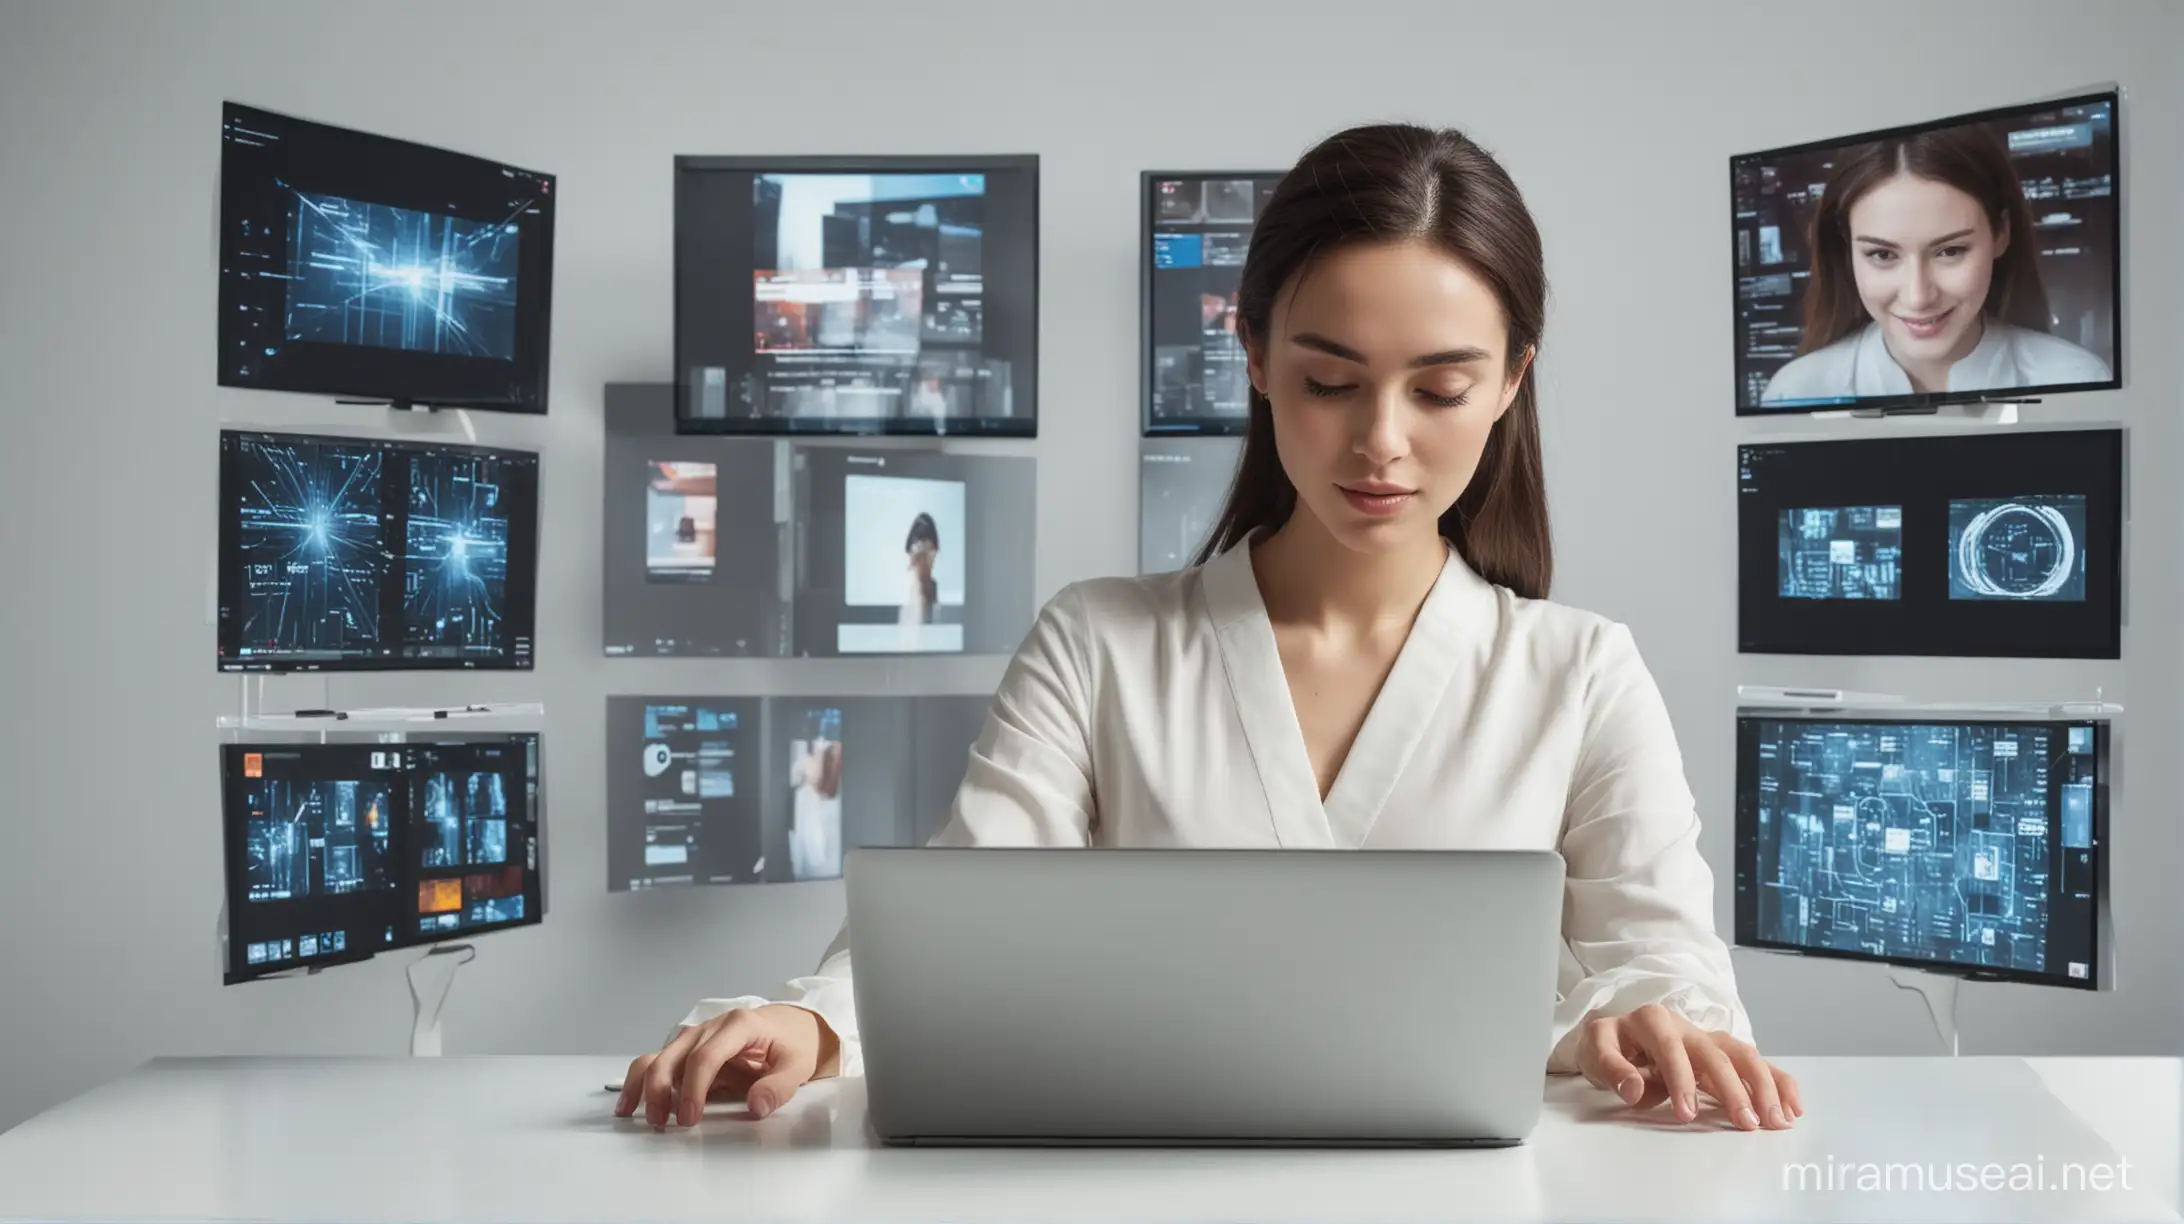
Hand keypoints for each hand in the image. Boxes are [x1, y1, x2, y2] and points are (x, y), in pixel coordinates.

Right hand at [613, 1004, 840, 1128]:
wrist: (791, 1025)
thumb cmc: (792, 1042)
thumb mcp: (798, 1064)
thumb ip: (779, 1085)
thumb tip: (756, 1105)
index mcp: (738, 1025)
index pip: (705, 1056)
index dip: (693, 1089)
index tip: (689, 1119)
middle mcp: (710, 1027)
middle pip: (673, 1056)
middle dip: (661, 1091)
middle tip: (662, 1124)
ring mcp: (695, 1037)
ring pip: (658, 1057)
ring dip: (643, 1087)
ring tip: (637, 1116)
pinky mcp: (687, 1050)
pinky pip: (657, 1061)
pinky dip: (639, 1081)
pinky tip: (629, 1103)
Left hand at [1575, 1002, 1800, 1130]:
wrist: (1615, 1037)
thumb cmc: (1607, 1046)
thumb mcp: (1595, 1052)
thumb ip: (1612, 1070)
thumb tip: (1634, 1089)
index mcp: (1653, 1021)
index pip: (1671, 1048)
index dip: (1680, 1079)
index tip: (1686, 1114)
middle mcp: (1686, 1026)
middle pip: (1716, 1053)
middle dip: (1733, 1089)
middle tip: (1746, 1123)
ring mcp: (1708, 1040)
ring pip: (1743, 1056)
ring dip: (1764, 1087)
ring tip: (1776, 1121)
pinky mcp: (1722, 1056)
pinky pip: (1756, 1065)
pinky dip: (1778, 1083)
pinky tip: (1792, 1108)